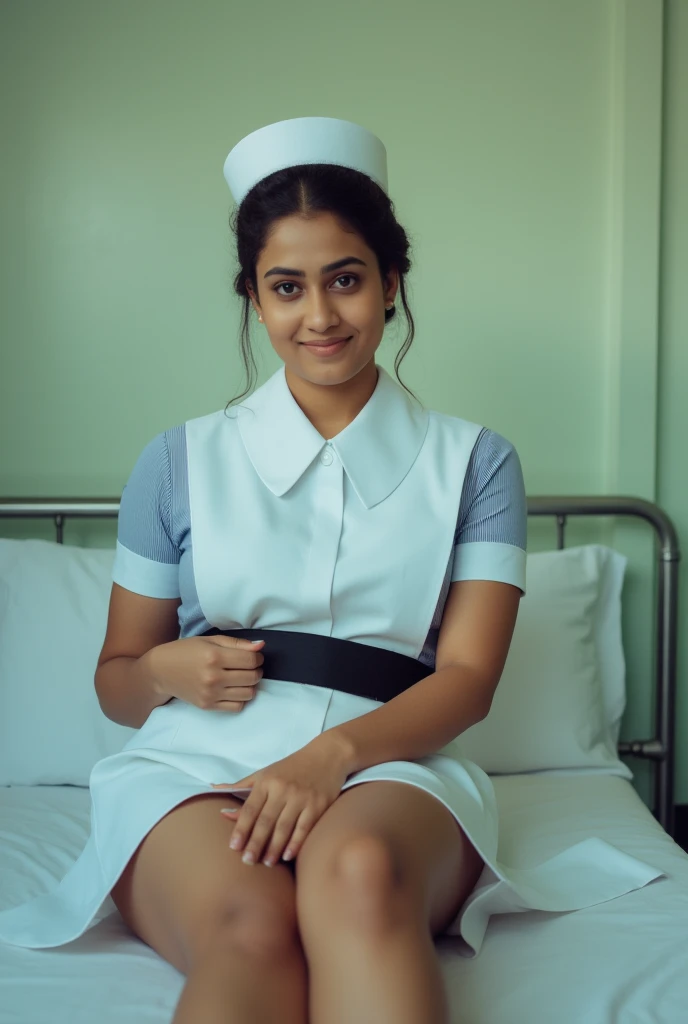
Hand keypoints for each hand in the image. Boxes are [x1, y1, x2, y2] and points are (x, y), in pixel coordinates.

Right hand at [144, 636, 264, 712]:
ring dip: (251, 685)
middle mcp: (213, 677)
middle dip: (256, 670)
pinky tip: (234, 689)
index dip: (258, 658)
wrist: (161, 671)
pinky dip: (241, 698)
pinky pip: (237, 707)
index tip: (254, 656)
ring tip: (242, 678)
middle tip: (249, 666)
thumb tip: (260, 646)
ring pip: (248, 694)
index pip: (251, 661)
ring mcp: (210, 694)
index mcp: (214, 656)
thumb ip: (237, 643)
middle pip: (252, 677)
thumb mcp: (210, 640)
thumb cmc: (186, 651)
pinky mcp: (208, 706)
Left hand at [211, 738, 351, 866]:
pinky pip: (304, 828)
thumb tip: (214, 790)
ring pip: (284, 828)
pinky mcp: (318, 805)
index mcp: (267, 781)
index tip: (234, 846)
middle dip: (255, 843)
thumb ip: (242, 786)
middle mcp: (283, 789)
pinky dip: (295, 843)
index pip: (250, 808)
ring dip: (274, 848)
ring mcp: (302, 798)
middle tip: (247, 861)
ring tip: (266, 862)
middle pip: (266, 821)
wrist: (327, 755)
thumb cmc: (292, 767)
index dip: (241, 829)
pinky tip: (287, 855)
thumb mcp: (266, 772)